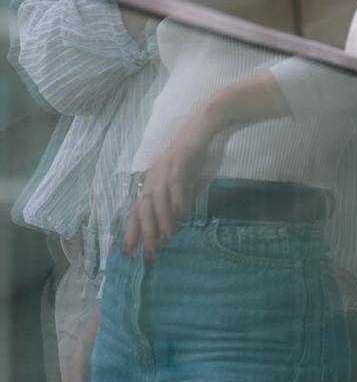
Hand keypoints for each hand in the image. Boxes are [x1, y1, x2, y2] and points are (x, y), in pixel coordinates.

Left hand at [121, 116, 212, 261]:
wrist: (203, 126)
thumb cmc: (194, 154)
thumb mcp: (183, 180)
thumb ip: (178, 200)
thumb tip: (175, 224)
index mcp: (151, 182)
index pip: (136, 210)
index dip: (130, 231)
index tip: (127, 252)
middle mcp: (153, 177)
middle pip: (143, 210)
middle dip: (144, 234)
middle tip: (148, 255)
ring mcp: (165, 169)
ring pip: (158, 201)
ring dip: (161, 222)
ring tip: (167, 240)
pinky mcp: (179, 162)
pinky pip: (177, 186)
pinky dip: (178, 202)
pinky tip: (181, 216)